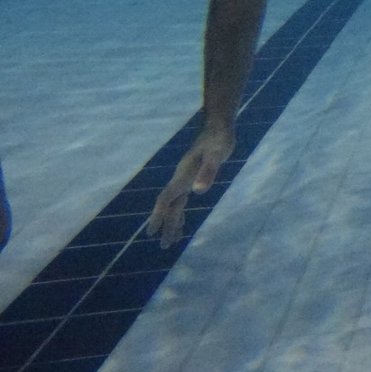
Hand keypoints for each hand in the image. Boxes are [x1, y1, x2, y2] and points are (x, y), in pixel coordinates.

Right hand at [146, 124, 234, 247]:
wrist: (218, 126)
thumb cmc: (219, 139)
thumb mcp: (217, 154)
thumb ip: (208, 172)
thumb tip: (197, 192)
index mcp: (183, 176)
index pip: (166, 199)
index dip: (158, 215)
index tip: (151, 233)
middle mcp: (181, 178)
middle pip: (169, 205)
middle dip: (165, 225)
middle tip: (164, 246)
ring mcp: (185, 177)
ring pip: (175, 204)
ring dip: (172, 221)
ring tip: (172, 240)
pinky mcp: (192, 176)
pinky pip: (181, 199)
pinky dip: (180, 212)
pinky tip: (181, 221)